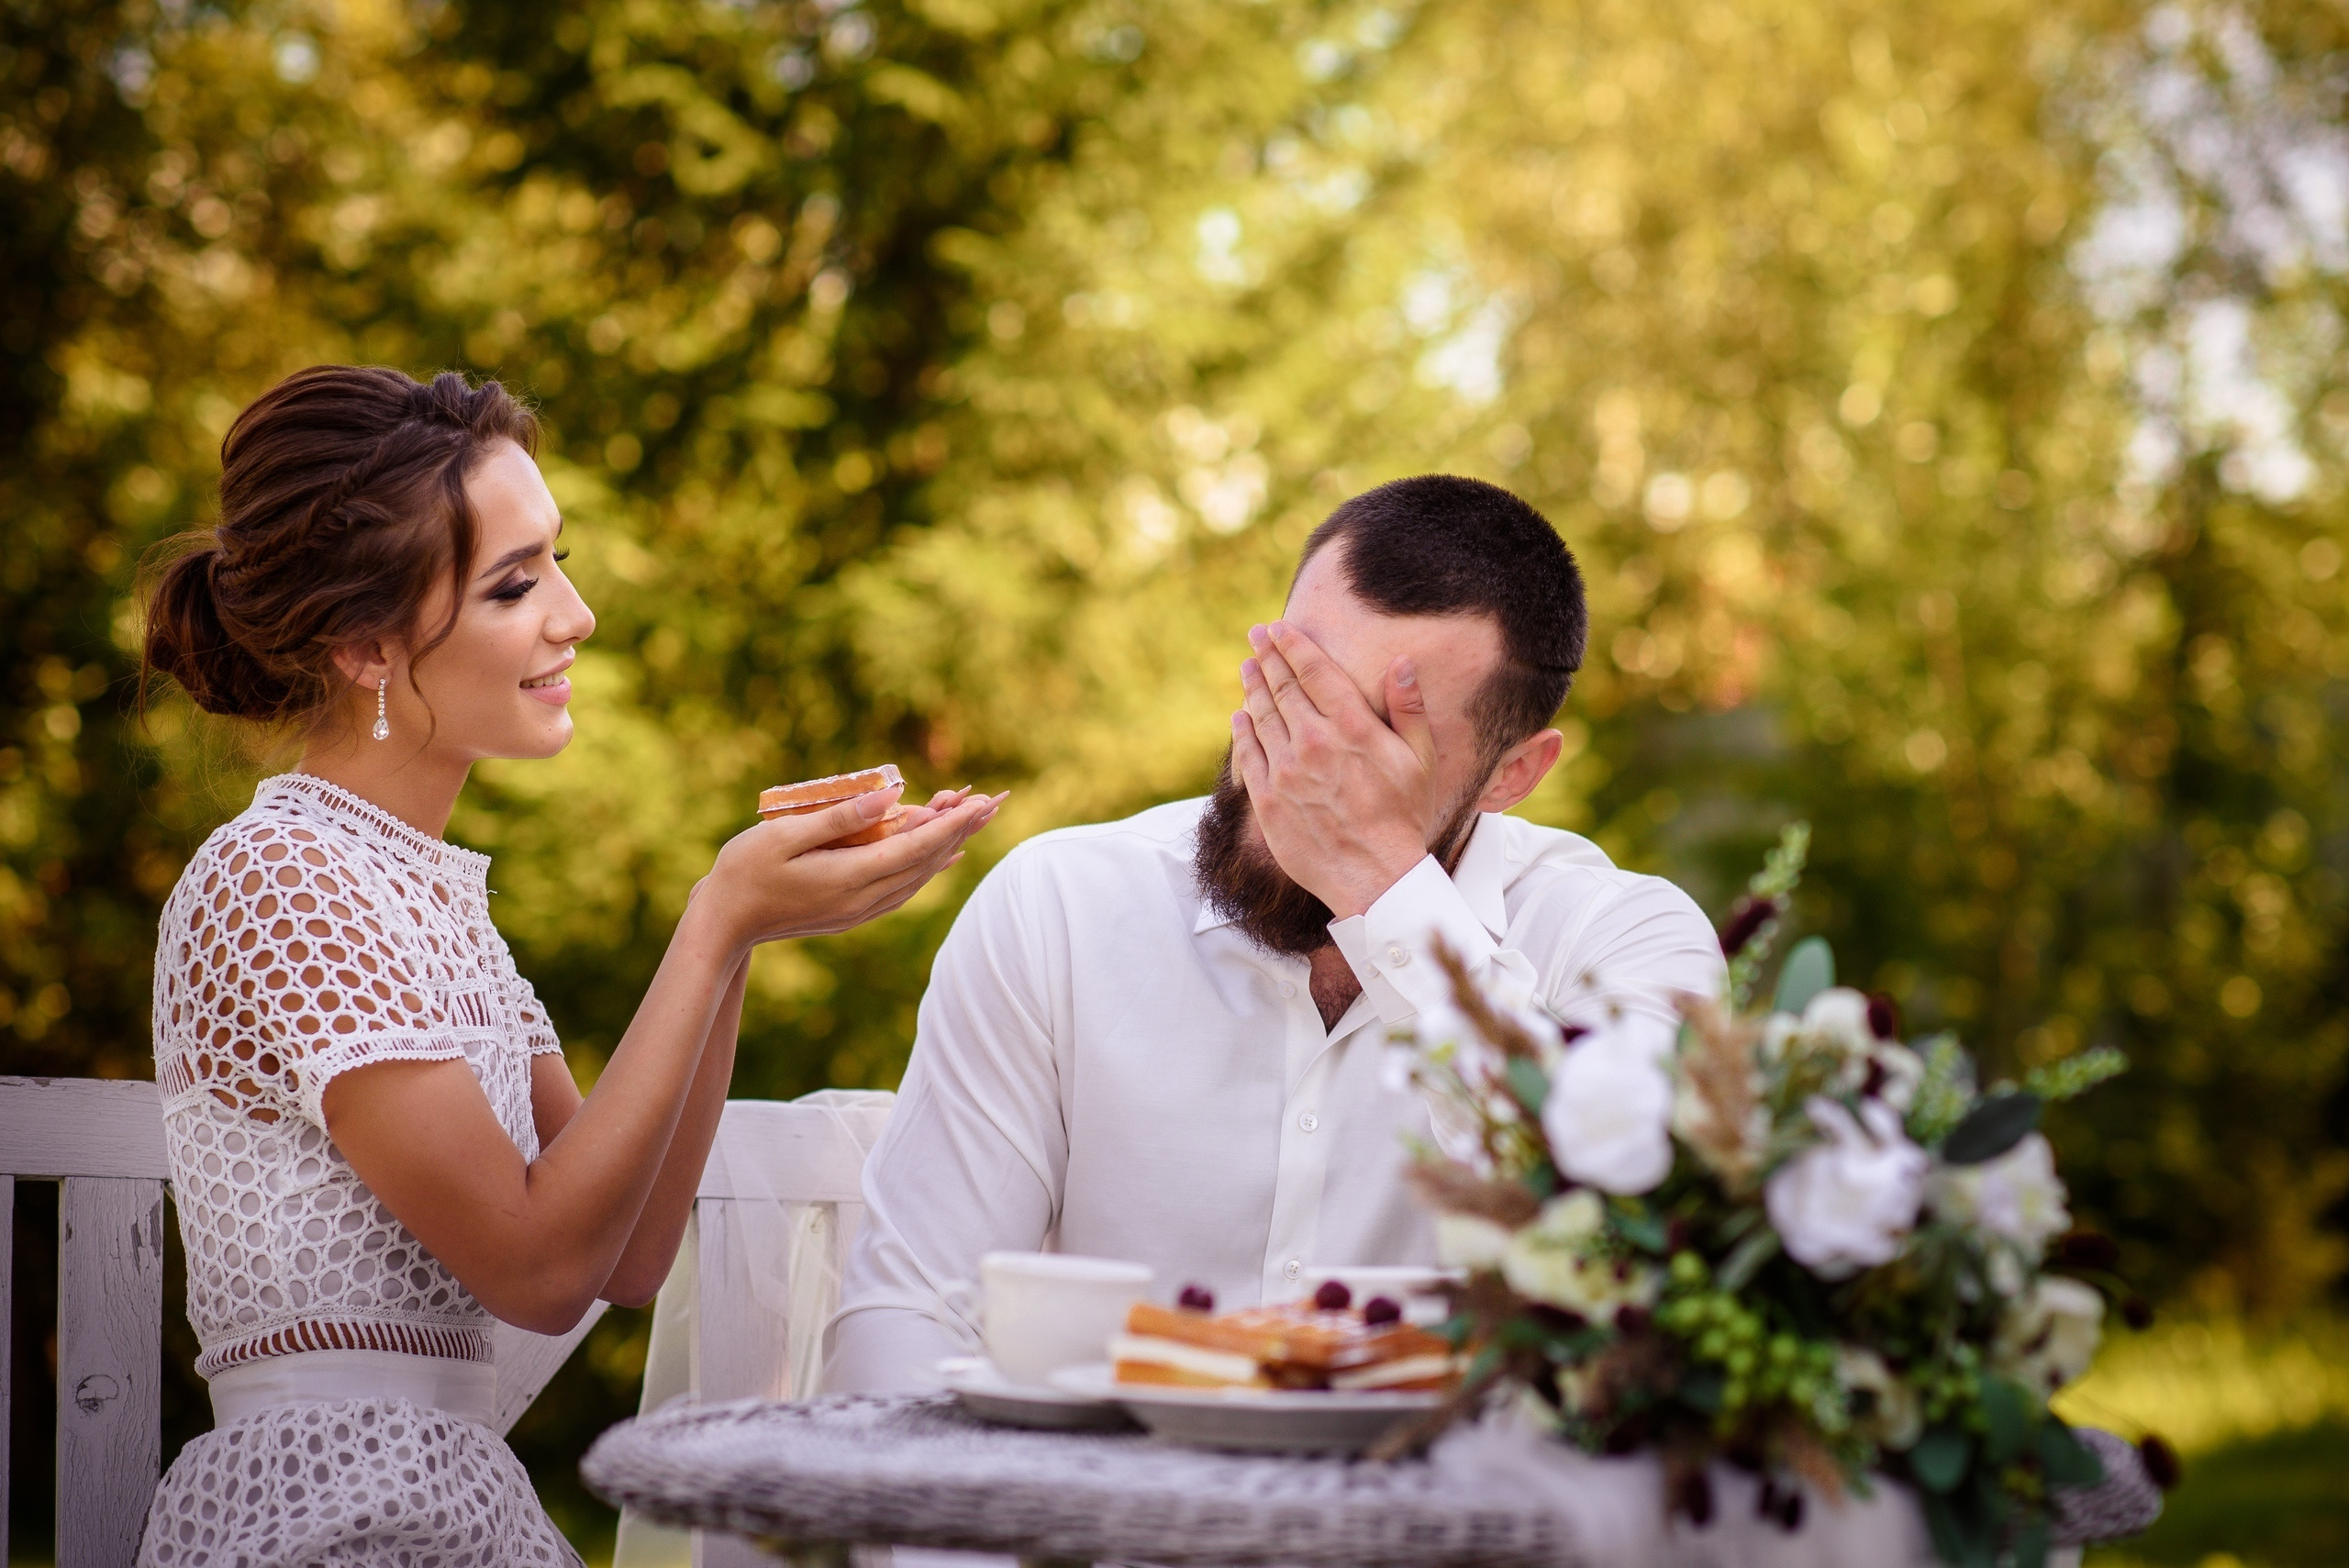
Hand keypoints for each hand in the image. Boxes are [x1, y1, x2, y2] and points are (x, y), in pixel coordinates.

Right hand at [696, 783, 1005, 949]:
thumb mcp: (787, 833)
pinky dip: (928, 866)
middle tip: (995, 802)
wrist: (724, 923)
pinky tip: (943, 856)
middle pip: (927, 862)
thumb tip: (894, 795)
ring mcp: (860, 910)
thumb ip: (843, 817)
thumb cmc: (745, 870)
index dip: (952, 823)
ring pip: (919, 876)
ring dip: (949, 846)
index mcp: (850, 877)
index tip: (981, 802)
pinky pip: (903, 887)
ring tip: (976, 820)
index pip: (916, 846)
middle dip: (962, 830)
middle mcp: (864, 899)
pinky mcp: (853, 913)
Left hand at [1232, 620, 1437, 918]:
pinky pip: (1249, 755)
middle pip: (1282, 688)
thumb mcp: (1419, 759)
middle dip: (1267, 657)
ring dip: (1252, 687)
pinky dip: (1242, 730)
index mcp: (1352, 727)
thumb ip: (1409, 708)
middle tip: (1256, 637)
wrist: (1374, 875)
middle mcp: (1314, 743)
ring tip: (1248, 668)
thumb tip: (1402, 662)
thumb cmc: (1403, 816)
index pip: (1315, 672)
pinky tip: (1240, 715)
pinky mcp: (1268, 800)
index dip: (1293, 645)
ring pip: (1262, 716)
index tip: (1279, 628)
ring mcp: (1287, 771)